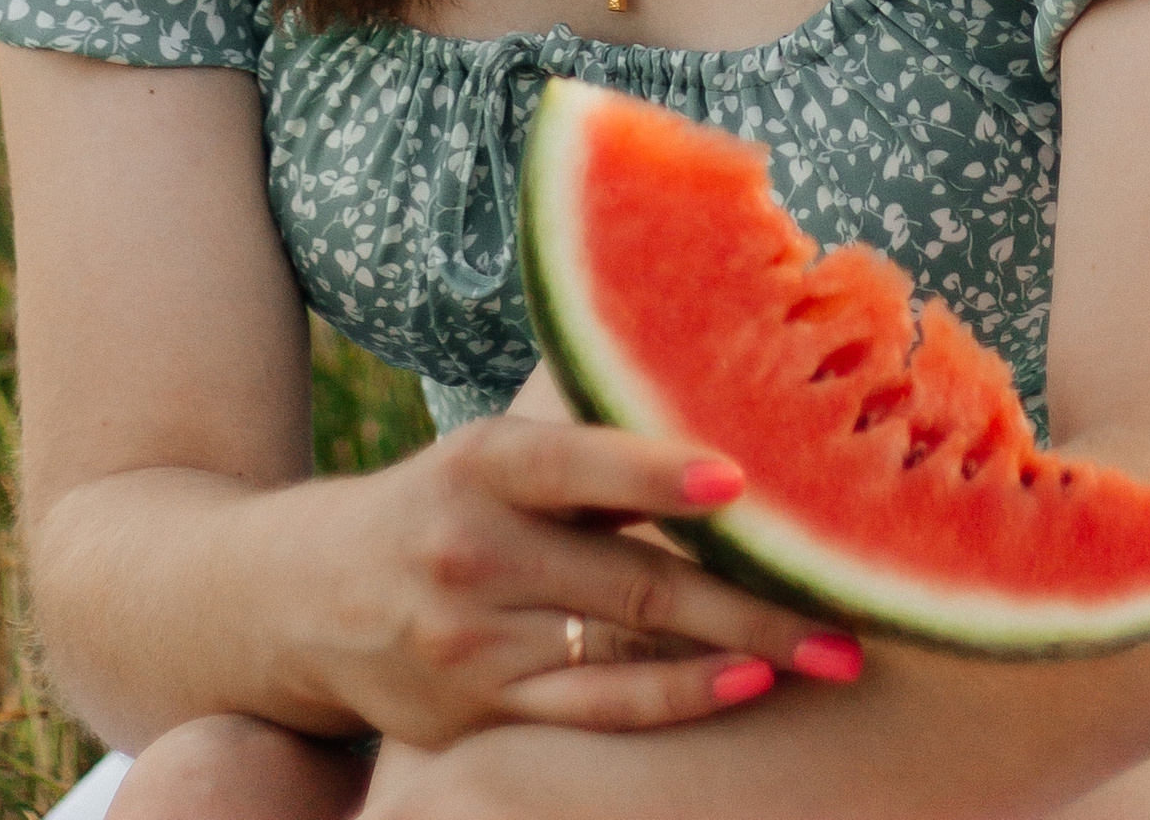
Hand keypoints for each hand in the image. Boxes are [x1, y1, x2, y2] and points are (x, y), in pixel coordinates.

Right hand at [278, 414, 859, 750]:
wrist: (304, 598)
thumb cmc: (441, 503)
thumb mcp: (493, 456)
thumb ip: (592, 452)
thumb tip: (732, 436)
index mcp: (481, 464)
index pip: (579, 463)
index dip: (657, 471)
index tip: (740, 479)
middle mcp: (472, 551)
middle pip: (634, 576)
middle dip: (751, 597)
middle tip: (846, 608)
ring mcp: (472, 643)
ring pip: (626, 648)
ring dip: (737, 653)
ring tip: (825, 654)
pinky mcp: (477, 712)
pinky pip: (594, 706)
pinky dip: (674, 696)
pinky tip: (740, 685)